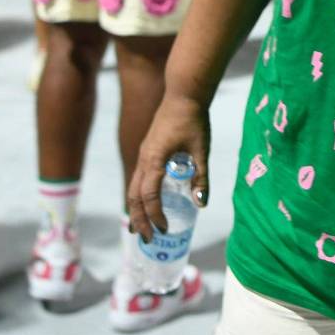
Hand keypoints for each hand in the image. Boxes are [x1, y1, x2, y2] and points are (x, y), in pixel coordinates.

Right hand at [127, 93, 213, 241]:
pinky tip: (147, 206)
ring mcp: (144, 155)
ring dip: (135, 210)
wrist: (184, 94)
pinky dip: (139, 197)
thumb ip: (201, 177)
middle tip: (147, 240)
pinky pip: (139, 179)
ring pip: (133, 188)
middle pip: (134, 196)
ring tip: (139, 230)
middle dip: (139, 219)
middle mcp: (144, 159)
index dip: (155, 215)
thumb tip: (201, 204)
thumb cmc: (194, 120)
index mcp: (154, 159)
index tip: (165, 229)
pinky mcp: (148, 152)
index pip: (149, 195)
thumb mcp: (201, 149)